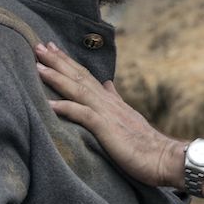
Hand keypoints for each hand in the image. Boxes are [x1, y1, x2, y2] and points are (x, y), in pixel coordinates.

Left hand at [34, 42, 182, 187]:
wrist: (165, 158)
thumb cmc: (147, 144)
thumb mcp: (128, 117)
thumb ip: (115, 100)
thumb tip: (107, 84)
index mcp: (111, 101)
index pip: (86, 76)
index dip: (68, 63)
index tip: (52, 49)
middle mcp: (108, 102)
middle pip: (79, 76)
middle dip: (57, 61)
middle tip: (38, 46)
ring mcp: (108, 114)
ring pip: (78, 90)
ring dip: (57, 77)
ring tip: (38, 66)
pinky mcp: (107, 129)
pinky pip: (83, 115)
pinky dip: (66, 108)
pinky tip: (49, 104)